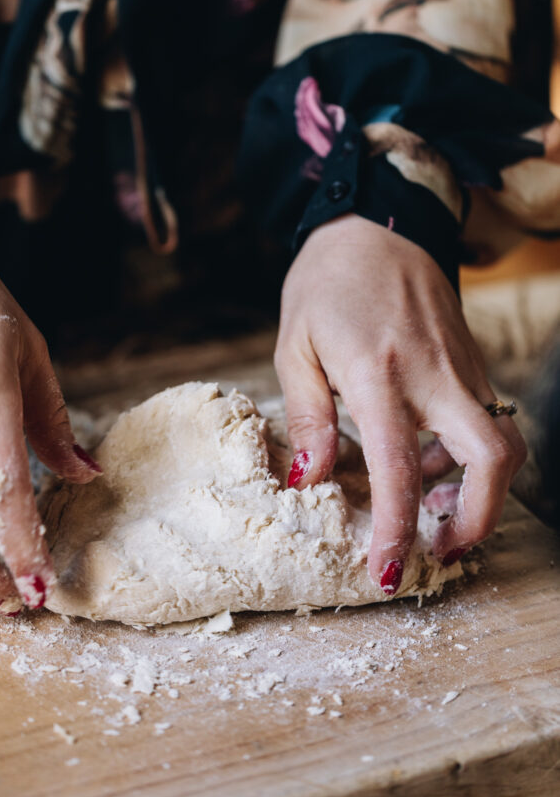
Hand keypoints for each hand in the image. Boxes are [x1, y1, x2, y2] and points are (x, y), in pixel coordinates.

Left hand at [275, 215, 525, 591]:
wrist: (378, 224)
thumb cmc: (326, 283)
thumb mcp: (295, 345)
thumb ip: (307, 416)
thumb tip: (312, 479)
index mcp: (379, 372)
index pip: (399, 466)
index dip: (395, 528)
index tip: (387, 572)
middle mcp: (434, 373)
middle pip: (494, 458)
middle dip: (479, 519)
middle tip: (438, 546)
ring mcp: (462, 367)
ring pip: (500, 442)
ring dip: (477, 490)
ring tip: (431, 510)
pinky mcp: (472, 363)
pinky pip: (487, 421)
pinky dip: (468, 456)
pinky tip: (430, 460)